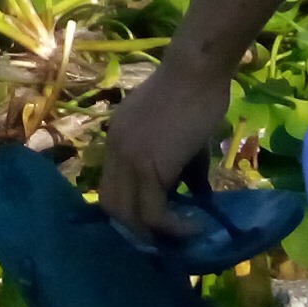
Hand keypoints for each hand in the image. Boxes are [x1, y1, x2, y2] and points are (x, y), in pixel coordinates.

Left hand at [96, 49, 231, 239]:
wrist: (197, 71)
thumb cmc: (195, 94)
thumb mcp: (180, 137)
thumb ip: (180, 166)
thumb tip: (194, 195)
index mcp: (117, 141)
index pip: (110, 187)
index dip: (130, 209)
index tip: (155, 222)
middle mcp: (115, 151)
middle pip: (112, 205)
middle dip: (138, 228)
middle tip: (168, 235)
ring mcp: (129, 158)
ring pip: (128, 214)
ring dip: (156, 232)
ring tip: (186, 232)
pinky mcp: (149, 165)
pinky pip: (154, 211)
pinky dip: (173, 226)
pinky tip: (196, 225)